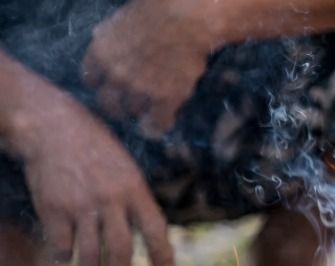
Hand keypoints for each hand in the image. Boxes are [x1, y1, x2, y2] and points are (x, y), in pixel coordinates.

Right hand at [19, 91, 172, 265]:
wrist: (52, 126)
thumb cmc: (94, 149)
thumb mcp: (126, 168)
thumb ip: (136, 199)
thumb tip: (151, 236)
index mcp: (134, 187)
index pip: (156, 228)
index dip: (162, 254)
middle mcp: (110, 198)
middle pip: (121, 250)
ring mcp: (80, 204)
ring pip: (90, 255)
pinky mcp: (52, 208)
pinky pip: (61, 247)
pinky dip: (64, 256)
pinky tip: (65, 253)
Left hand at [82, 0, 213, 135]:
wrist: (183, 20)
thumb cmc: (152, 12)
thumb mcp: (118, 21)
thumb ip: (107, 38)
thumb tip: (101, 39)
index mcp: (101, 54)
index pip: (90, 79)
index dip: (100, 83)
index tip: (108, 84)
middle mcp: (116, 75)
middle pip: (107, 103)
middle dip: (115, 105)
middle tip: (124, 106)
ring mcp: (140, 90)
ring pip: (133, 111)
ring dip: (140, 110)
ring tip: (148, 109)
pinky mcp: (165, 99)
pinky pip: (158, 121)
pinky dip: (159, 124)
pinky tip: (161, 123)